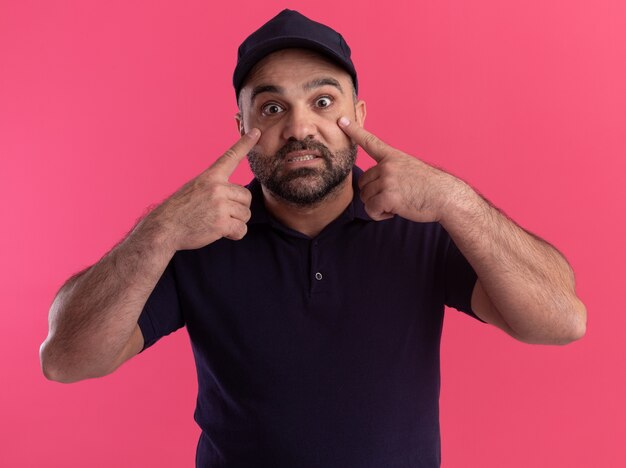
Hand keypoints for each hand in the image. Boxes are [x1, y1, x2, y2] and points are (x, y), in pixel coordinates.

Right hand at [150, 128, 260, 250]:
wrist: (164, 228)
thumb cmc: (180, 211)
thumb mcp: (195, 189)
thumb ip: (215, 187)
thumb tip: (235, 197)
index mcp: (210, 177)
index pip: (230, 157)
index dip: (245, 144)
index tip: (256, 132)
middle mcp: (217, 188)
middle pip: (246, 196)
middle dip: (238, 208)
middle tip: (220, 214)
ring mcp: (220, 205)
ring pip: (246, 214)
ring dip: (236, 222)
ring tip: (217, 222)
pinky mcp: (221, 223)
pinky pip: (241, 229)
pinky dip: (235, 234)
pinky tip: (222, 232)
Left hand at [338, 117, 465, 222]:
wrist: (446, 197)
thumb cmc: (429, 187)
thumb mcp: (410, 170)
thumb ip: (391, 171)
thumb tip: (373, 185)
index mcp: (393, 156)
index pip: (370, 141)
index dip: (354, 131)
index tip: (341, 121)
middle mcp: (387, 165)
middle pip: (363, 184)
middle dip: (374, 195)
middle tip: (394, 198)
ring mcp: (387, 179)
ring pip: (366, 198)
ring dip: (378, 206)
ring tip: (397, 204)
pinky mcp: (388, 195)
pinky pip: (371, 209)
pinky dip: (380, 215)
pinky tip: (395, 212)